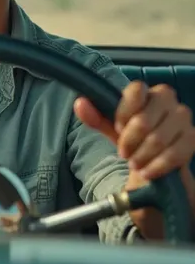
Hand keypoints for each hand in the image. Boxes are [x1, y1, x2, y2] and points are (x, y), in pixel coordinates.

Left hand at [74, 81, 194, 237]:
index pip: (136, 90)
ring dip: (142, 156)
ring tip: (135, 163)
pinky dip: (157, 166)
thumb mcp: (112, 129)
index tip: (117, 128)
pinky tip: (148, 172)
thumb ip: (96, 117)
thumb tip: (80, 103)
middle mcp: (167, 99)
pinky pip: (174, 154)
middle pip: (144, 119)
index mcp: (147, 91)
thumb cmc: (133, 139)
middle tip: (124, 153)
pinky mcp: (192, 138)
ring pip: (158, 139)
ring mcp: (182, 118)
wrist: (155, 161)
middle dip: (130, 141)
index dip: (123, 112)